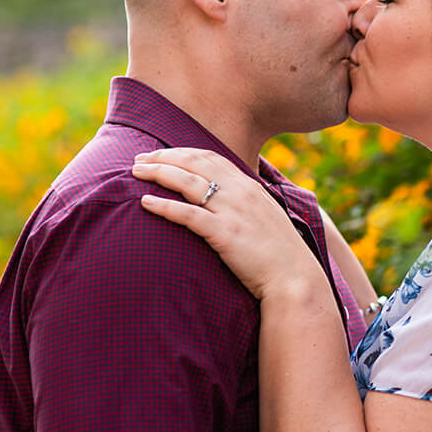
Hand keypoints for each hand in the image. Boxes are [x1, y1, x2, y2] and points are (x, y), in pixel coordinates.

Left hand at [132, 148, 320, 300]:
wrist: (295, 278)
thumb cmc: (279, 254)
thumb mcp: (265, 217)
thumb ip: (246, 204)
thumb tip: (225, 201)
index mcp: (250, 186)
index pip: (210, 157)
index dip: (180, 153)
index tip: (159, 154)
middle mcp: (240, 193)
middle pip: (194, 163)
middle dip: (163, 157)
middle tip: (139, 158)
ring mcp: (233, 212)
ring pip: (187, 182)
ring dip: (158, 173)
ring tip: (136, 172)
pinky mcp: (224, 233)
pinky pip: (187, 214)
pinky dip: (164, 206)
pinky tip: (145, 202)